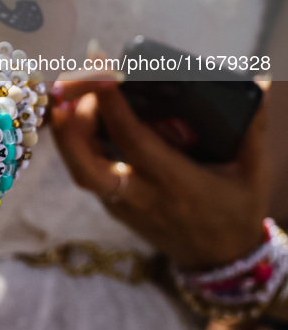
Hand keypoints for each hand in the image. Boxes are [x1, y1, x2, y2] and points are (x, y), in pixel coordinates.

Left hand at [51, 73, 270, 269]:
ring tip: (73, 92)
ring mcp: (124, 205)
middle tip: (68, 86)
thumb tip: (261, 83)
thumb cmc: (237, 210)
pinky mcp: (115, 207)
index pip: (134, 140)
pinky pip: (89, 173)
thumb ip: (253, 127)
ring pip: (82, 171)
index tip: (100, 66)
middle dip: (71, 127)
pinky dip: (79, 142)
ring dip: (70, 131)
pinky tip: (80, 112)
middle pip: (88, 167)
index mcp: (178, 185)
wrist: (221, 263)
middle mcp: (143, 197)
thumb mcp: (254, 172)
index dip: (112, 103)